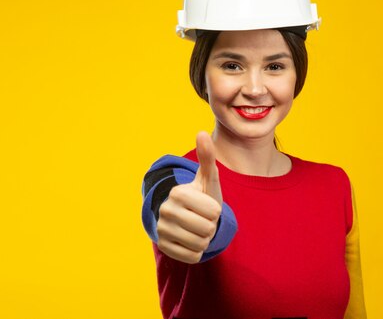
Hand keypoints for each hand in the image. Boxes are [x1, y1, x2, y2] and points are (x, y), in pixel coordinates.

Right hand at [156, 131, 222, 262]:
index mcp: (177, 192)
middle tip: (202, 219)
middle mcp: (165, 210)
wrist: (189, 218)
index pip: (214, 212)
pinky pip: (193, 256)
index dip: (216, 211)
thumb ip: (207, 157)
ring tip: (197, 228)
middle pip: (207, 229)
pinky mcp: (163, 247)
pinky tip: (190, 240)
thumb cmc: (203, 196)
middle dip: (211, 226)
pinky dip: (197, 251)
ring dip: (205, 239)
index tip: (206, 205)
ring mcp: (162, 230)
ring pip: (201, 244)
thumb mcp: (209, 179)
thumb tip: (202, 132)